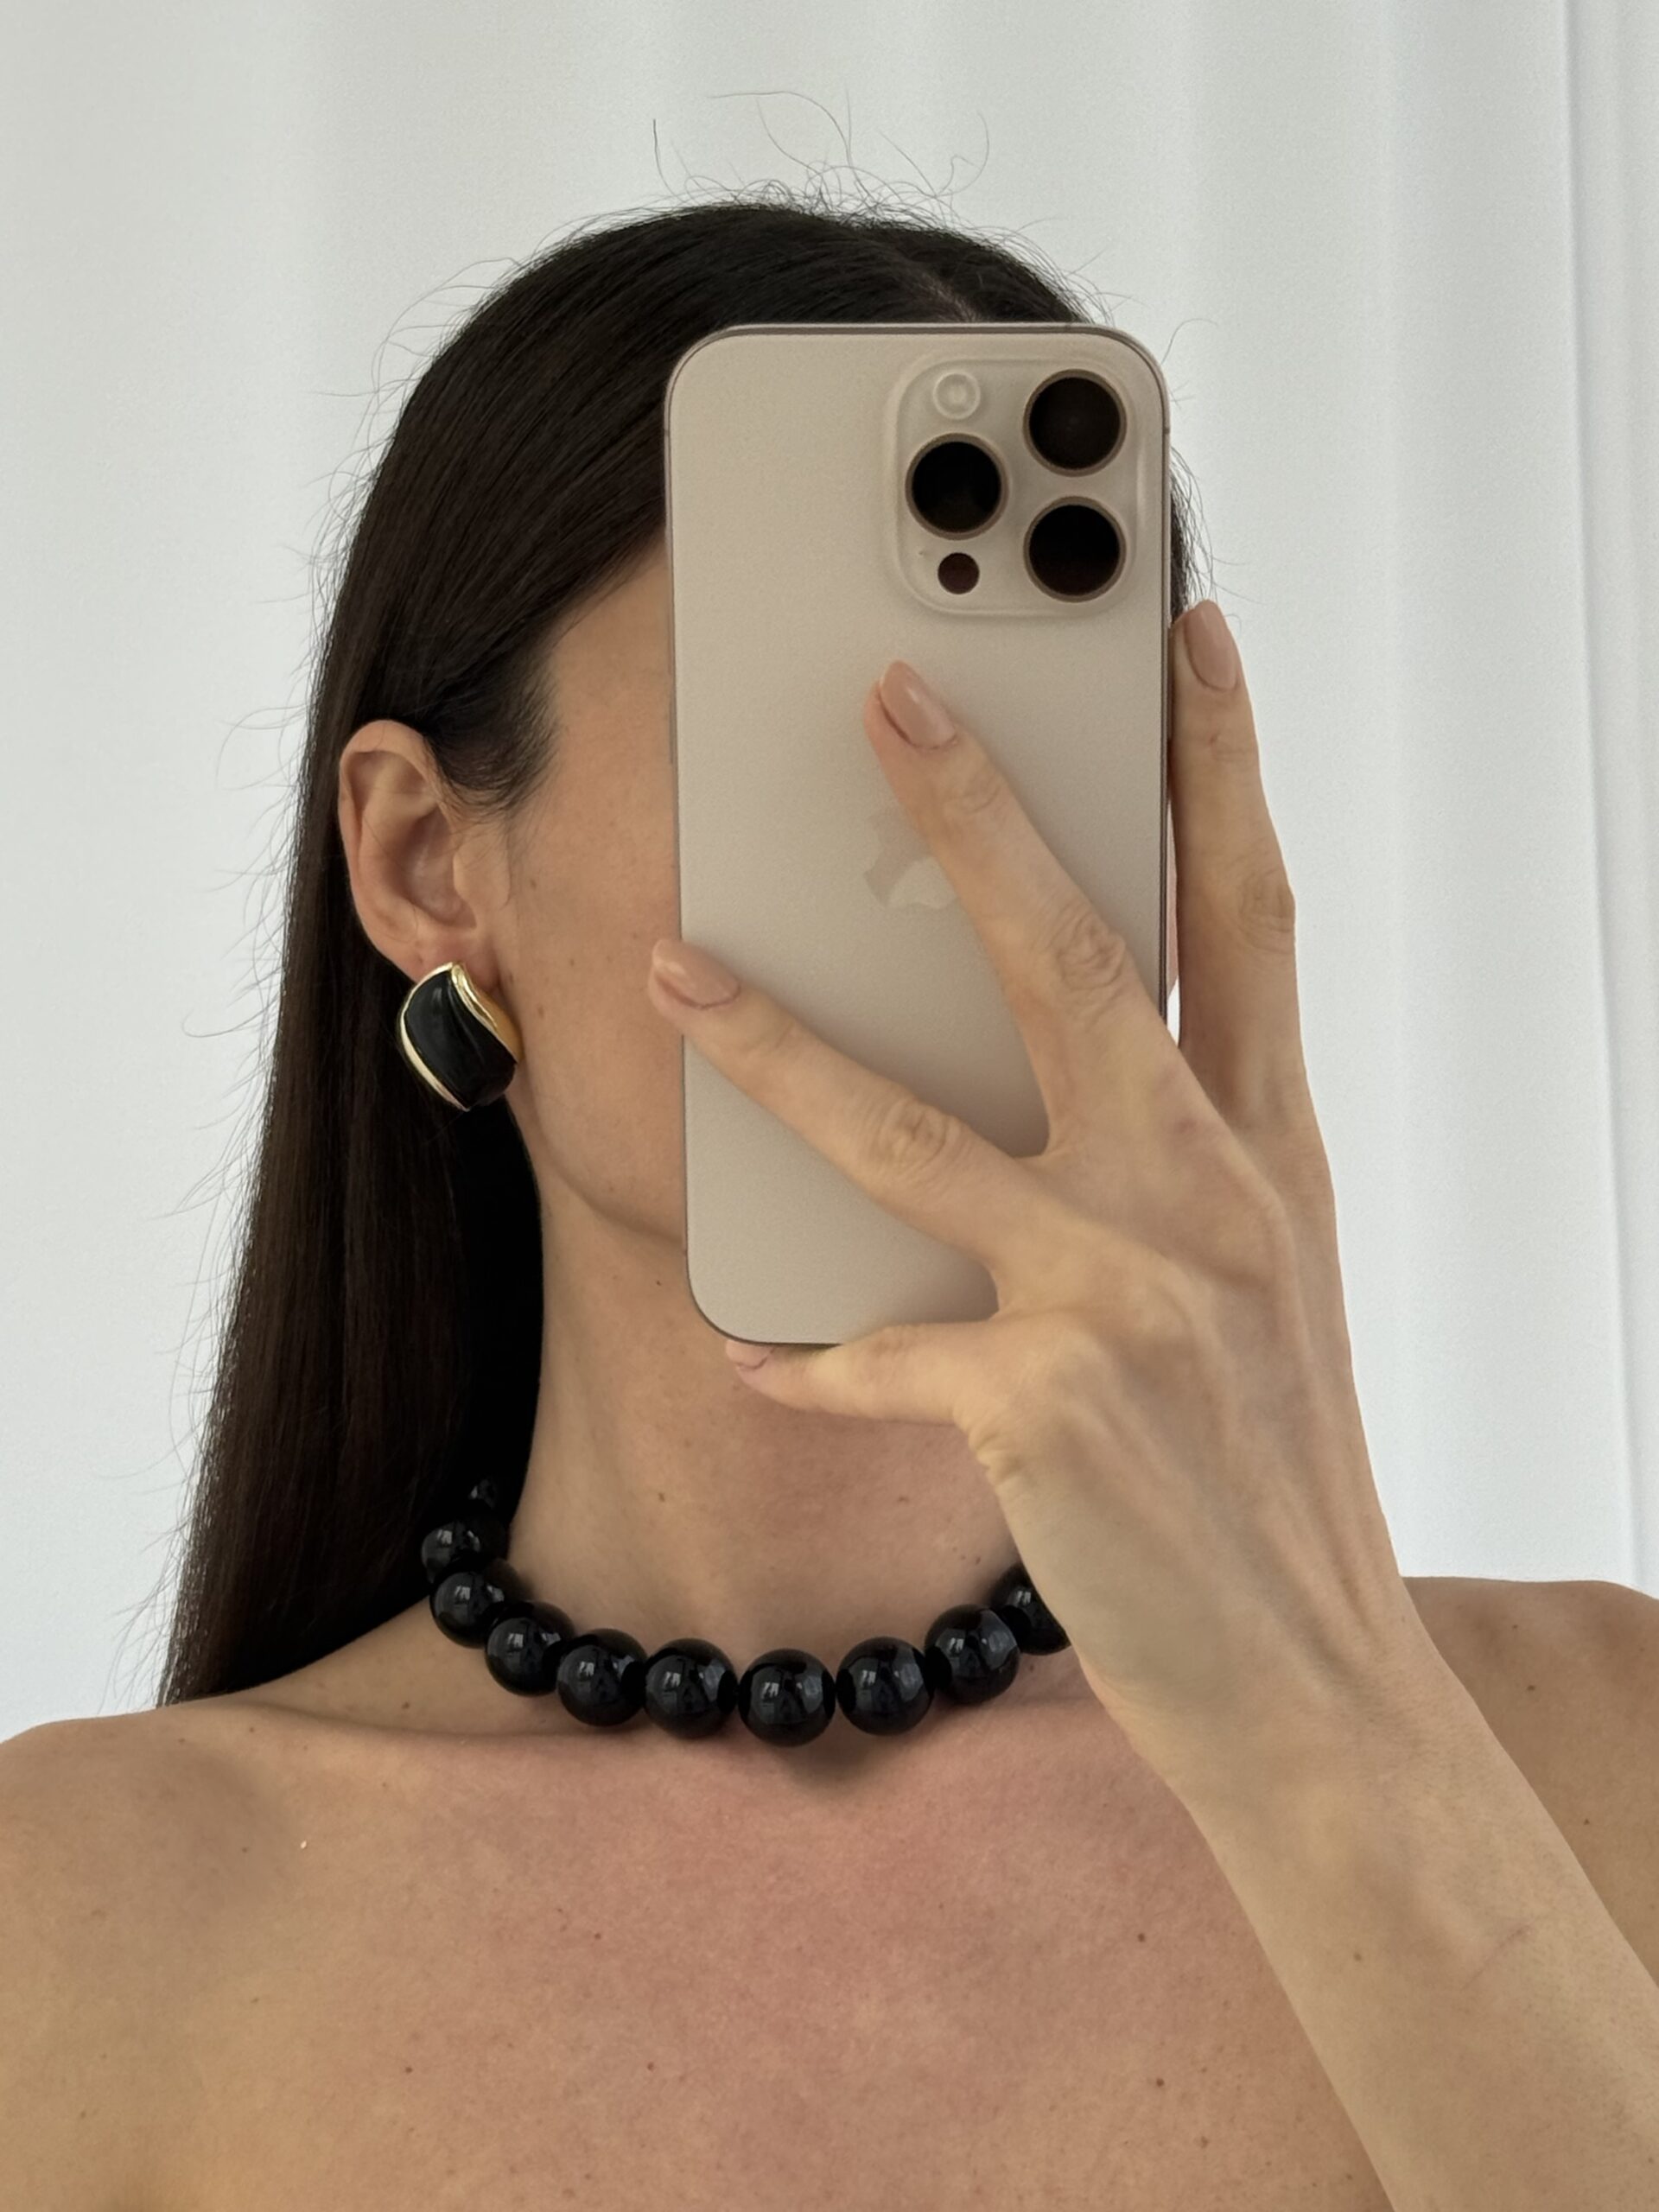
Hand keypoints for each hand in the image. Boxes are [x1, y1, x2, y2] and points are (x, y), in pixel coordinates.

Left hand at [644, 608, 1441, 1798]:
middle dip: (974, 816)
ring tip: (671, 973)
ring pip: (912, 1134)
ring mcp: (1126, 1299)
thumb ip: (1190, 1154)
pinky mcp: (1045, 1405)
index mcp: (1268, 1154)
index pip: (1246, 918)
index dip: (1221, 763)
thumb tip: (1089, 1039)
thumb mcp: (1267, 1282)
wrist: (1315, 1681)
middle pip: (1074, 963)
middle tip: (890, 697)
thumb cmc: (1272, 1471)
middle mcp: (1205, 1199)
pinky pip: (879, 1354)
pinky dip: (808, 1354)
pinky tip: (751, 1350)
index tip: (1188, 633)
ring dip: (776, 1049)